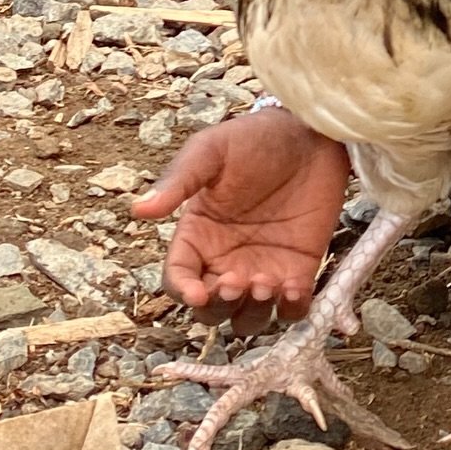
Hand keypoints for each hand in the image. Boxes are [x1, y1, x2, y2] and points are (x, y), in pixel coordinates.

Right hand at [131, 111, 351, 336]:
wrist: (312, 132)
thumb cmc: (255, 139)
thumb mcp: (212, 151)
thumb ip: (179, 181)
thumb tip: (138, 209)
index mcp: (198, 236)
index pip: (179, 278)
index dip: (183, 291)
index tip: (197, 292)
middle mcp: (225, 260)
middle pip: (211, 309)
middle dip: (220, 305)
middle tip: (238, 281)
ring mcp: (262, 269)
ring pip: (247, 317)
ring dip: (253, 313)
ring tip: (268, 283)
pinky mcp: (299, 270)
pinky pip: (292, 309)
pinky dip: (291, 309)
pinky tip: (294, 288)